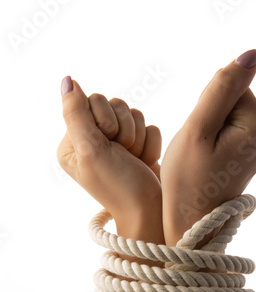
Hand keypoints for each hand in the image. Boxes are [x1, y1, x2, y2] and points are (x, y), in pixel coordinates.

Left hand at [57, 77, 162, 242]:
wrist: (150, 209)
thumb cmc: (119, 186)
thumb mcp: (91, 150)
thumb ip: (76, 113)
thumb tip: (66, 79)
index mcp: (73, 141)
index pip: (90, 101)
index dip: (105, 120)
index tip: (108, 145)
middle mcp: (93, 139)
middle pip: (114, 104)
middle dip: (124, 130)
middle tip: (123, 155)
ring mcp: (117, 142)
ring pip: (134, 113)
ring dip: (138, 138)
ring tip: (134, 160)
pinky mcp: (139, 145)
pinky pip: (149, 125)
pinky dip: (150, 144)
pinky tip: (144, 162)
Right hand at [160, 50, 255, 245]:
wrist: (194, 218)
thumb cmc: (189, 180)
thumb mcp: (198, 130)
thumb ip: (221, 89)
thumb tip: (252, 54)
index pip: (230, 85)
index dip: (206, 107)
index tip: (202, 138)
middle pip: (234, 97)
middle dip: (211, 118)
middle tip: (202, 151)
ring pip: (231, 110)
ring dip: (212, 127)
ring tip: (207, 157)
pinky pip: (233, 123)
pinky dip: (217, 135)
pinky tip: (214, 158)